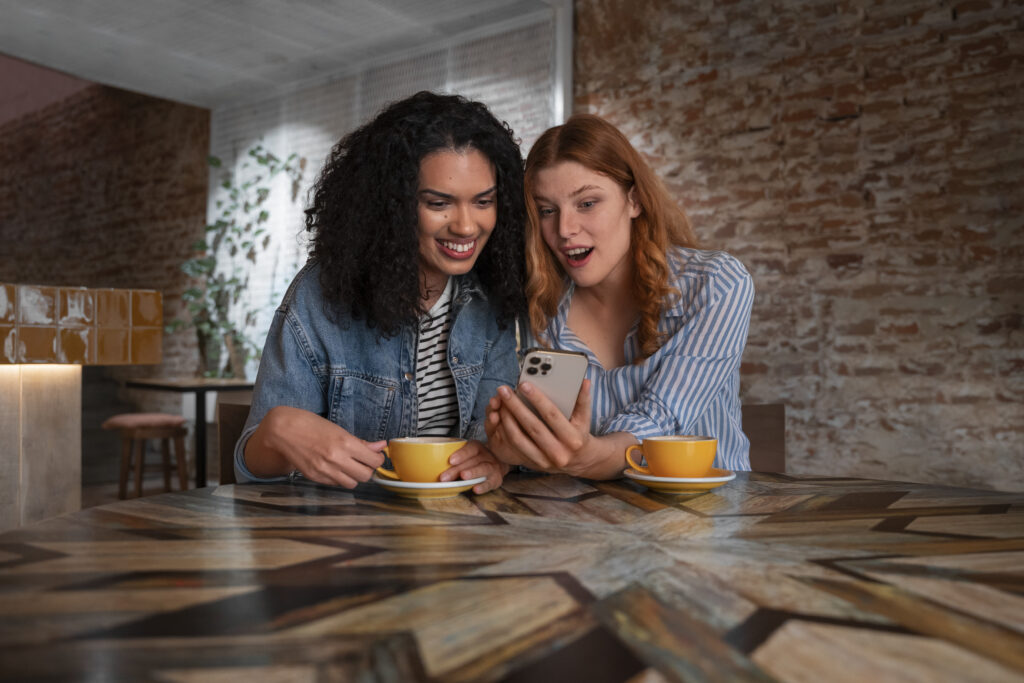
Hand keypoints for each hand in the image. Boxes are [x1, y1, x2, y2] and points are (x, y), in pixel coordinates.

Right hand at [244, 406, 385, 487]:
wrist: (283, 430)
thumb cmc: (311, 425)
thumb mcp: (338, 429)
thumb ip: (360, 442)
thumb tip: (381, 446)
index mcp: (345, 443)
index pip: (373, 461)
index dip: (378, 459)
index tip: (376, 455)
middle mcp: (336, 459)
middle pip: (365, 476)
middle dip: (368, 469)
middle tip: (364, 462)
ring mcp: (324, 471)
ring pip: (352, 484)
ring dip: (354, 476)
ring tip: (349, 466)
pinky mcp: (315, 477)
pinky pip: (336, 484)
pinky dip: (340, 478)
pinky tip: (335, 468)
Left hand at [440, 439, 507, 493]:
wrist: (497, 465)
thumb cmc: (476, 460)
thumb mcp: (467, 455)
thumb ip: (454, 459)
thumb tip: (431, 468)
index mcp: (477, 448)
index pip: (470, 449)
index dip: (461, 454)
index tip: (450, 460)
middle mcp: (486, 456)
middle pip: (472, 461)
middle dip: (457, 469)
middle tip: (444, 477)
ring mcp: (492, 467)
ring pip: (483, 468)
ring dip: (472, 473)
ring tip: (463, 477)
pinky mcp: (496, 479)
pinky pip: (490, 482)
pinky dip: (483, 486)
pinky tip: (475, 489)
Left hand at [486, 380, 633, 479]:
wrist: (580, 461)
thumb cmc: (579, 433)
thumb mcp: (584, 418)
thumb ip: (583, 400)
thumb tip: (584, 381)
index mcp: (573, 439)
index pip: (552, 415)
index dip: (537, 399)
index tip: (523, 385)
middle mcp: (559, 452)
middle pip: (532, 426)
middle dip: (515, 406)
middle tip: (504, 390)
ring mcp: (544, 461)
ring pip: (519, 439)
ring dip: (506, 420)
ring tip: (499, 403)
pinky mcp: (533, 465)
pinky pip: (514, 448)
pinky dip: (505, 432)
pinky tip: (500, 418)